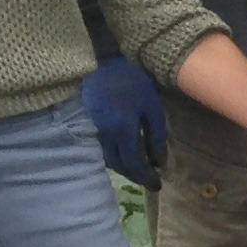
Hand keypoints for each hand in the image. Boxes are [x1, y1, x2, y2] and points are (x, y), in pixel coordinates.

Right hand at [79, 56, 168, 187]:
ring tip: (140, 168)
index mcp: (122, 130)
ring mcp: (93, 130)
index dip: (145, 177)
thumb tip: (159, 162)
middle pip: (119, 165)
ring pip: (108, 159)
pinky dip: (115, 156)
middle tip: (150, 179)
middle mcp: (104, 135)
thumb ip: (156, 135)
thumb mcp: (152, 106)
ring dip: (124, 167)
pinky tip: (125, 154)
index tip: (157, 185)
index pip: (133, 163)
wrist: (103, 61)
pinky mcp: (87, 126)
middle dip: (135, 175)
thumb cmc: (133, 80)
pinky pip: (102, 149)